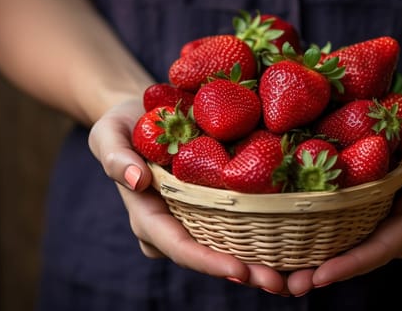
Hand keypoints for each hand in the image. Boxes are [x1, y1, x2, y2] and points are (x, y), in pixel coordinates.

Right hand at [88, 99, 289, 293]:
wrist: (141, 118)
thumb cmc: (122, 126)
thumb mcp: (109, 134)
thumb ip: (116, 157)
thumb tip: (136, 180)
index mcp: (147, 217)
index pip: (178, 246)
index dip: (208, 261)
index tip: (239, 270)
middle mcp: (172, 227)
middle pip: (208, 256)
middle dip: (242, 272)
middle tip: (279, 283)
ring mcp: (192, 220)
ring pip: (226, 247)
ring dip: (257, 263)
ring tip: (292, 274)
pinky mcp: (211, 207)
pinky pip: (235, 226)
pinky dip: (261, 237)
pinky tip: (291, 244)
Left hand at [285, 99, 401, 295]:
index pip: (382, 247)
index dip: (351, 264)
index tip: (321, 275)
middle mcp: (397, 226)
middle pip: (359, 257)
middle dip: (325, 272)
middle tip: (288, 284)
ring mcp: (381, 220)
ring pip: (347, 247)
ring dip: (315, 261)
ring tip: (281, 275)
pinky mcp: (367, 208)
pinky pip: (340, 227)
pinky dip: (316, 236)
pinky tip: (288, 240)